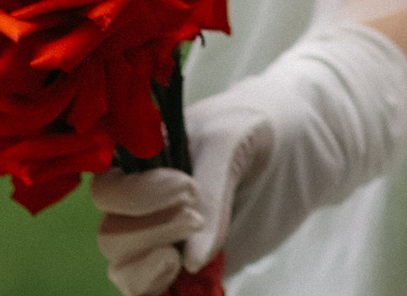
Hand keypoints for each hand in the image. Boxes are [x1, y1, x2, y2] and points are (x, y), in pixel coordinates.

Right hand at [92, 91, 273, 294]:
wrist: (299, 144)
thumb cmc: (257, 126)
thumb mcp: (234, 140)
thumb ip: (210, 192)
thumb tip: (189, 261)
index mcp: (141, 161)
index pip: (108, 189)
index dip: (136, 197)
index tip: (186, 189)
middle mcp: (142, 203)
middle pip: (111, 234)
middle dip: (150, 231)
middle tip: (194, 217)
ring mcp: (161, 237)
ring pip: (123, 268)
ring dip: (149, 267)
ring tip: (190, 255)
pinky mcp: (184, 265)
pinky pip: (149, 290)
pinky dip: (157, 290)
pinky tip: (188, 277)